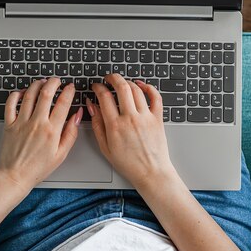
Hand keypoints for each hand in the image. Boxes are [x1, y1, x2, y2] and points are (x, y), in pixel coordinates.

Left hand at [0, 78, 82, 197]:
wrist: (14, 176)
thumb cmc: (37, 168)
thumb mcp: (61, 154)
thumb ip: (71, 133)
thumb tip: (77, 116)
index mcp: (51, 131)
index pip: (63, 103)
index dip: (69, 91)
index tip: (71, 87)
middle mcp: (36, 123)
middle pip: (46, 93)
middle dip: (53, 82)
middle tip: (57, 80)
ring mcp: (21, 122)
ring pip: (29, 95)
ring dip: (37, 84)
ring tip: (42, 82)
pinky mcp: (9, 124)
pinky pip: (11, 103)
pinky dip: (16, 94)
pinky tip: (22, 92)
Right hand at [88, 74, 175, 188]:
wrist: (151, 173)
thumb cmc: (128, 163)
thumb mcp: (105, 147)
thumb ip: (97, 124)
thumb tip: (92, 106)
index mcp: (115, 126)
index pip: (104, 97)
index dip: (98, 87)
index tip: (96, 87)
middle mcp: (130, 118)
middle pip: (121, 87)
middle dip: (113, 77)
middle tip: (108, 78)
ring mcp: (145, 117)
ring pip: (136, 89)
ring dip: (128, 82)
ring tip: (122, 83)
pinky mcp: (158, 119)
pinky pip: (155, 97)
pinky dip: (149, 88)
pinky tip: (142, 85)